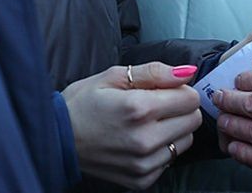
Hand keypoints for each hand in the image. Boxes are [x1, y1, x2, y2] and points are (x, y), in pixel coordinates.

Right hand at [62, 62, 201, 189]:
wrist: (57, 139)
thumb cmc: (83, 103)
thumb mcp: (114, 75)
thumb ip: (154, 72)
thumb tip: (187, 71)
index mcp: (139, 108)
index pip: (190, 99)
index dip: (180, 89)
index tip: (164, 89)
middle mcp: (144, 139)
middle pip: (193, 120)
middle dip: (181, 108)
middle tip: (157, 104)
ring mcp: (143, 163)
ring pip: (185, 142)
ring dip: (174, 129)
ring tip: (148, 123)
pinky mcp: (141, 180)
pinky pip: (170, 160)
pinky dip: (162, 149)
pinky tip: (141, 140)